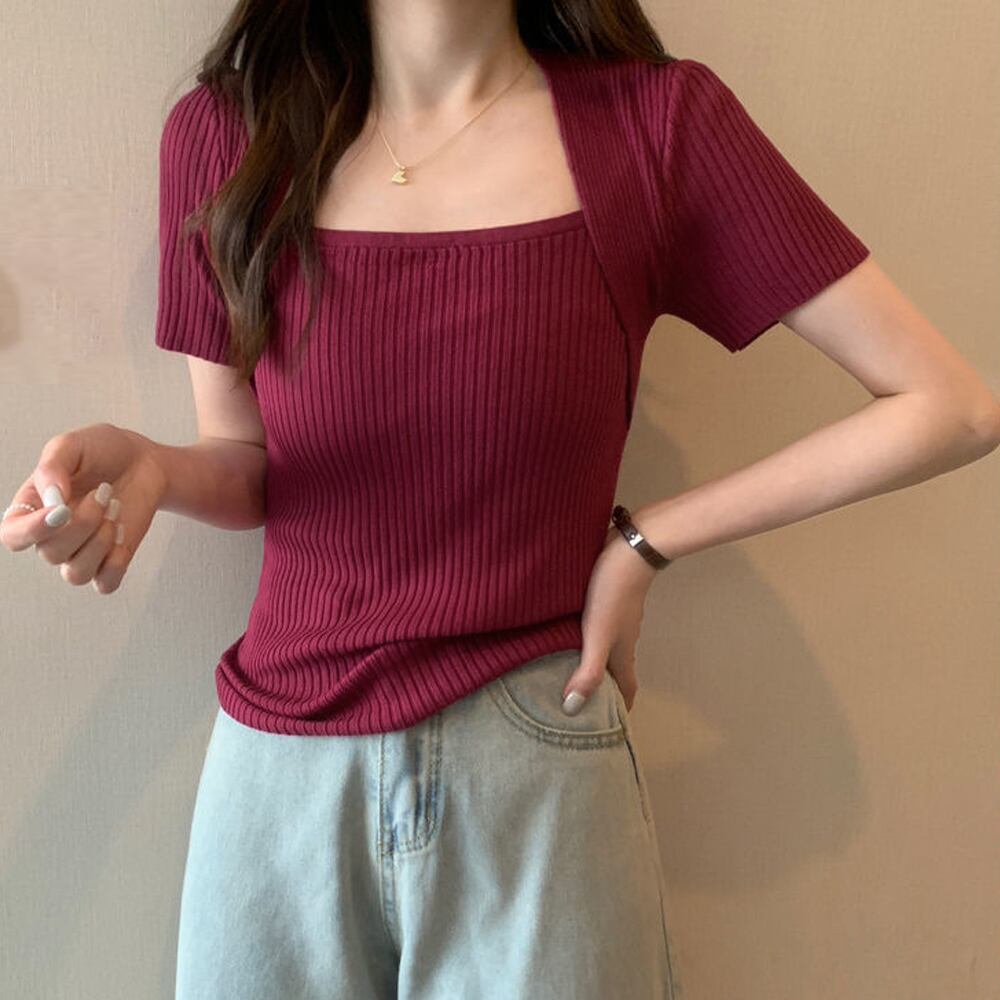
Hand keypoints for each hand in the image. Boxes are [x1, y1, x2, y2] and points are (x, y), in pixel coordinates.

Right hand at [1, 422, 166, 593]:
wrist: (145, 461)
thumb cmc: (103, 452)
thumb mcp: (72, 445)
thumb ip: (52, 466)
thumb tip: (52, 500)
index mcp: (33, 508)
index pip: (13, 536)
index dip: (32, 531)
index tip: (62, 510)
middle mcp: (53, 536)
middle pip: (51, 554)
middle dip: (83, 523)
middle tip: (104, 492)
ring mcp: (81, 551)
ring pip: (76, 574)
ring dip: (100, 542)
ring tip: (115, 508)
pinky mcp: (110, 560)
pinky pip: (105, 583)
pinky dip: (116, 562)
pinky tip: (122, 533)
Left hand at [561, 523, 658, 713]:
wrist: (629, 548)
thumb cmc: (613, 593)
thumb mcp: (598, 634)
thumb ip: (588, 670)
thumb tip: (572, 709)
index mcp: (622, 652)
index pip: (626, 688)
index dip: (620, 709)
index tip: (610, 727)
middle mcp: (623, 639)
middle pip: (617, 671)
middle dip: (605, 690)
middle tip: (584, 704)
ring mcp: (618, 619)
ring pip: (608, 649)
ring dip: (596, 663)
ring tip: (572, 672)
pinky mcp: (609, 600)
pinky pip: (600, 629)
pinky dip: (588, 640)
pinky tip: (570, 634)